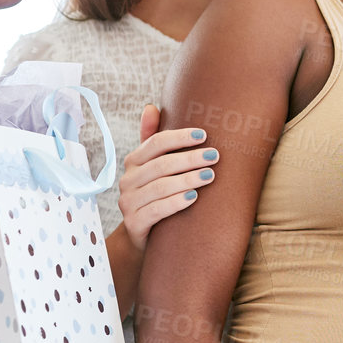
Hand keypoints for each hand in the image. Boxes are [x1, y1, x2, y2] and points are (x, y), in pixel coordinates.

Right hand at [118, 104, 218, 249]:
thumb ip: (153, 139)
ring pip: (160, 187)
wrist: (142, 235)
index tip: (204, 135)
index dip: (179, 137)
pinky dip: (176, 202)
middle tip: (214, 156)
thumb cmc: (155, 194)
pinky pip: (156, 210)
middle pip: (161, 164)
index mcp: (133, 161)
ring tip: (210, 175)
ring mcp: (129, 203)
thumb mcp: (153, 167)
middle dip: (190, 158)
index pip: (155, 143)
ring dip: (187, 179)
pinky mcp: (134, 224)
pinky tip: (194, 197)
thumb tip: (150, 107)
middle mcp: (127, 180)